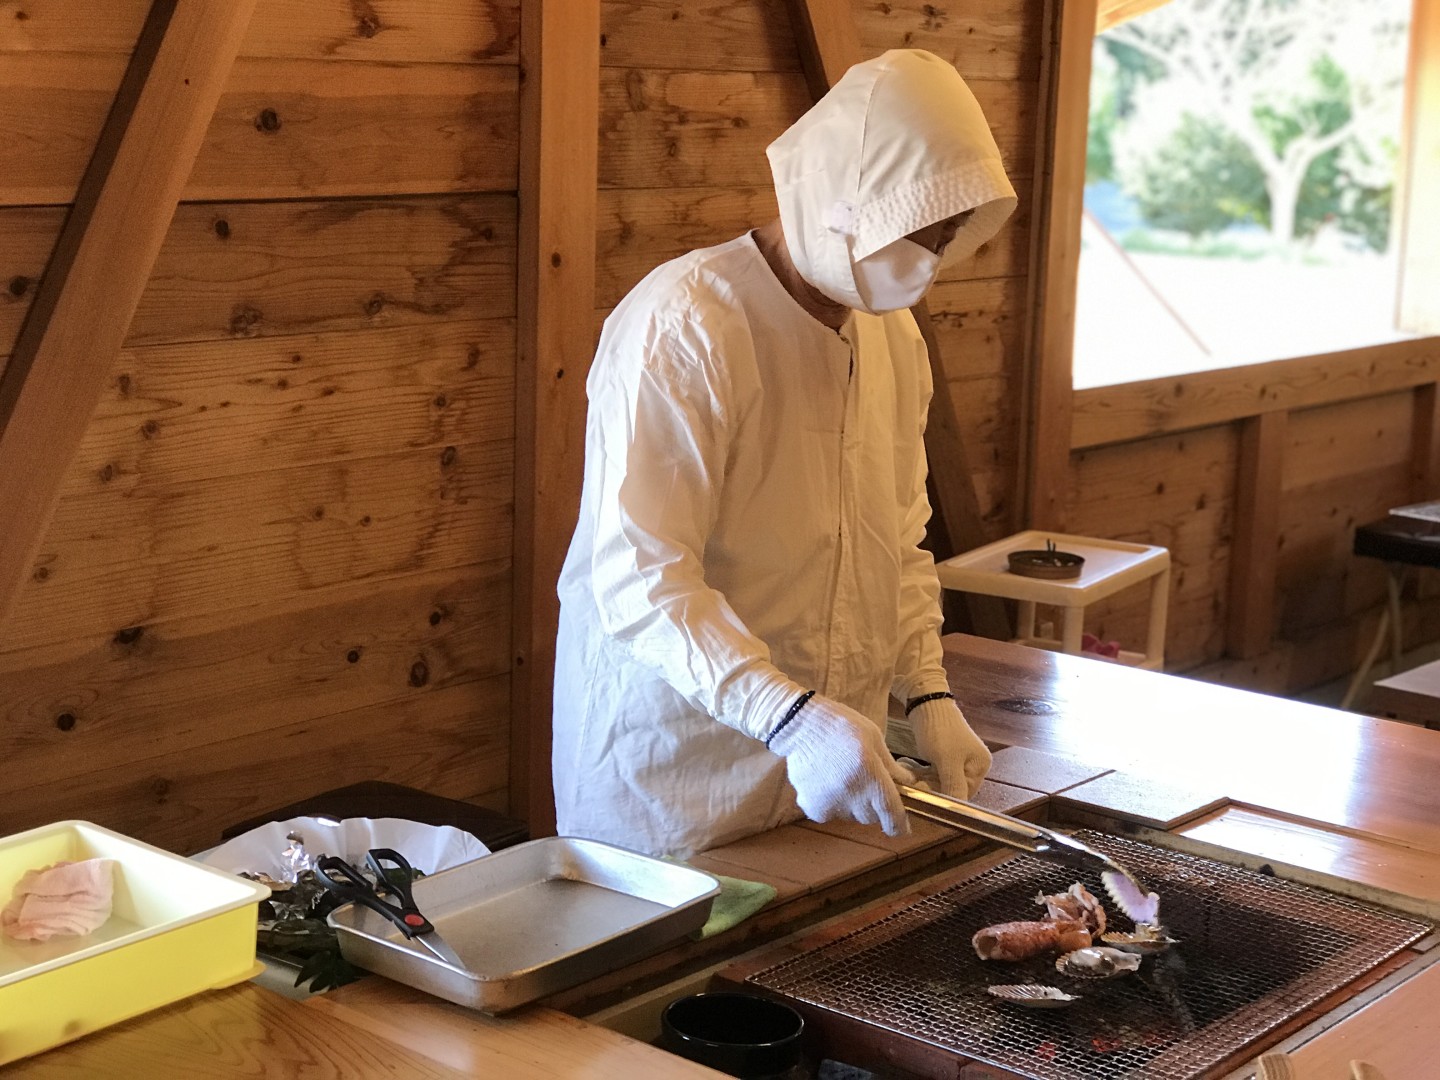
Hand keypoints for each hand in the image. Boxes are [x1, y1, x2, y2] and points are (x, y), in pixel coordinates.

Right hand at [768, 694, 909, 835]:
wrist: (799, 723)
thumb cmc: (840, 725)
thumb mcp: (873, 737)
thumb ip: (890, 765)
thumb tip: (908, 783)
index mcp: (870, 774)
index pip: (891, 812)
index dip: (899, 825)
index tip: (902, 828)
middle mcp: (852, 793)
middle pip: (871, 817)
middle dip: (873, 806)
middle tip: (865, 786)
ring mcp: (830, 801)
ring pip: (850, 816)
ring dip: (851, 805)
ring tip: (842, 779)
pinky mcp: (811, 805)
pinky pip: (830, 814)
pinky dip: (831, 805)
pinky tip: (826, 785)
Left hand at [908, 696, 990, 797]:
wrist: (925, 702)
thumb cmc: (939, 731)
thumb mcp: (947, 761)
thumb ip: (954, 786)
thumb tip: (957, 809)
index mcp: (980, 766)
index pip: (964, 794)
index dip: (944, 796)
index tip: (925, 792)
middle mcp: (973, 764)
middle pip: (951, 788)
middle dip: (931, 786)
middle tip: (914, 780)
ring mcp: (958, 759)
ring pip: (939, 781)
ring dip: (923, 778)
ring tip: (909, 770)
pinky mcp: (944, 754)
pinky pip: (933, 772)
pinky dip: (921, 772)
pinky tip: (909, 766)